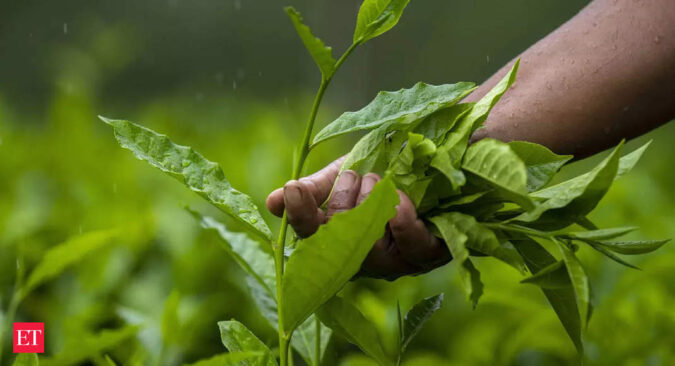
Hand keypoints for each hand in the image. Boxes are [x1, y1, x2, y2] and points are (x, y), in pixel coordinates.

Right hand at [266, 158, 450, 280]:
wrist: (426, 164)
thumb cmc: (378, 178)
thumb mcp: (341, 177)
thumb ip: (312, 190)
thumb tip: (272, 203)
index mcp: (335, 242)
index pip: (309, 238)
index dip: (299, 217)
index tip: (293, 189)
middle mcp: (363, 260)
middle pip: (339, 247)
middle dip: (342, 203)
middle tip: (354, 176)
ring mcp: (396, 262)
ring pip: (373, 249)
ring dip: (370, 206)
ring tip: (376, 181)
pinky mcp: (428, 255)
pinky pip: (413, 247)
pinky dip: (402, 221)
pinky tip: (398, 199)